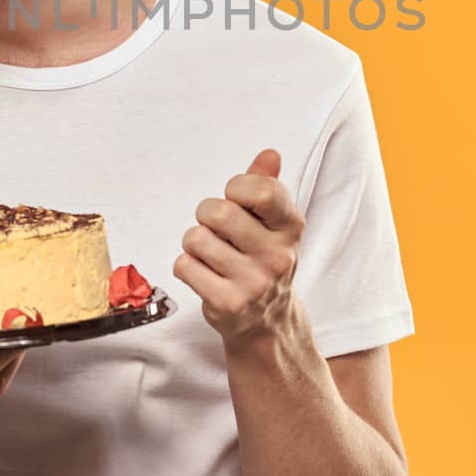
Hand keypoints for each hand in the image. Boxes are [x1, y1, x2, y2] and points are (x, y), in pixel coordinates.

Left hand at [174, 149, 306, 348]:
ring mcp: (254, 283)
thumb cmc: (263, 259)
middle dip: (207, 214)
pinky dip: (187, 266)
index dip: (237, 187)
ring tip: (211, 253)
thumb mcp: (272, 222)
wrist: (267, 320)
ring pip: (196, 238)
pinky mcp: (228, 303)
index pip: (261, 189)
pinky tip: (205, 274)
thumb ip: (266, 185)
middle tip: (216, 228)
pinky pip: (184, 265)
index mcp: (291, 227)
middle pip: (219, 212)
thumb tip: (269, 154)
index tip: (237, 199)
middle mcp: (277, 256)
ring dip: (195, 242)